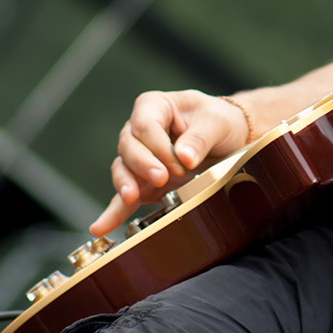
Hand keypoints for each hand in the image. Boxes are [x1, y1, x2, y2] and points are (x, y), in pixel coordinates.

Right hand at [89, 89, 249, 235]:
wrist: (231, 139)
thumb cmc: (220, 121)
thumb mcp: (217, 122)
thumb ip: (200, 138)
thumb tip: (184, 156)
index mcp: (155, 106)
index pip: (145, 125)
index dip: (158, 145)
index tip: (180, 161)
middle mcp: (141, 131)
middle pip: (129, 147)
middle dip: (143, 165)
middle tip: (162, 177)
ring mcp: (140, 157)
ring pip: (123, 169)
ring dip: (126, 184)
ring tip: (131, 197)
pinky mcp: (144, 181)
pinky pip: (125, 196)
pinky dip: (115, 211)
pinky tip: (102, 225)